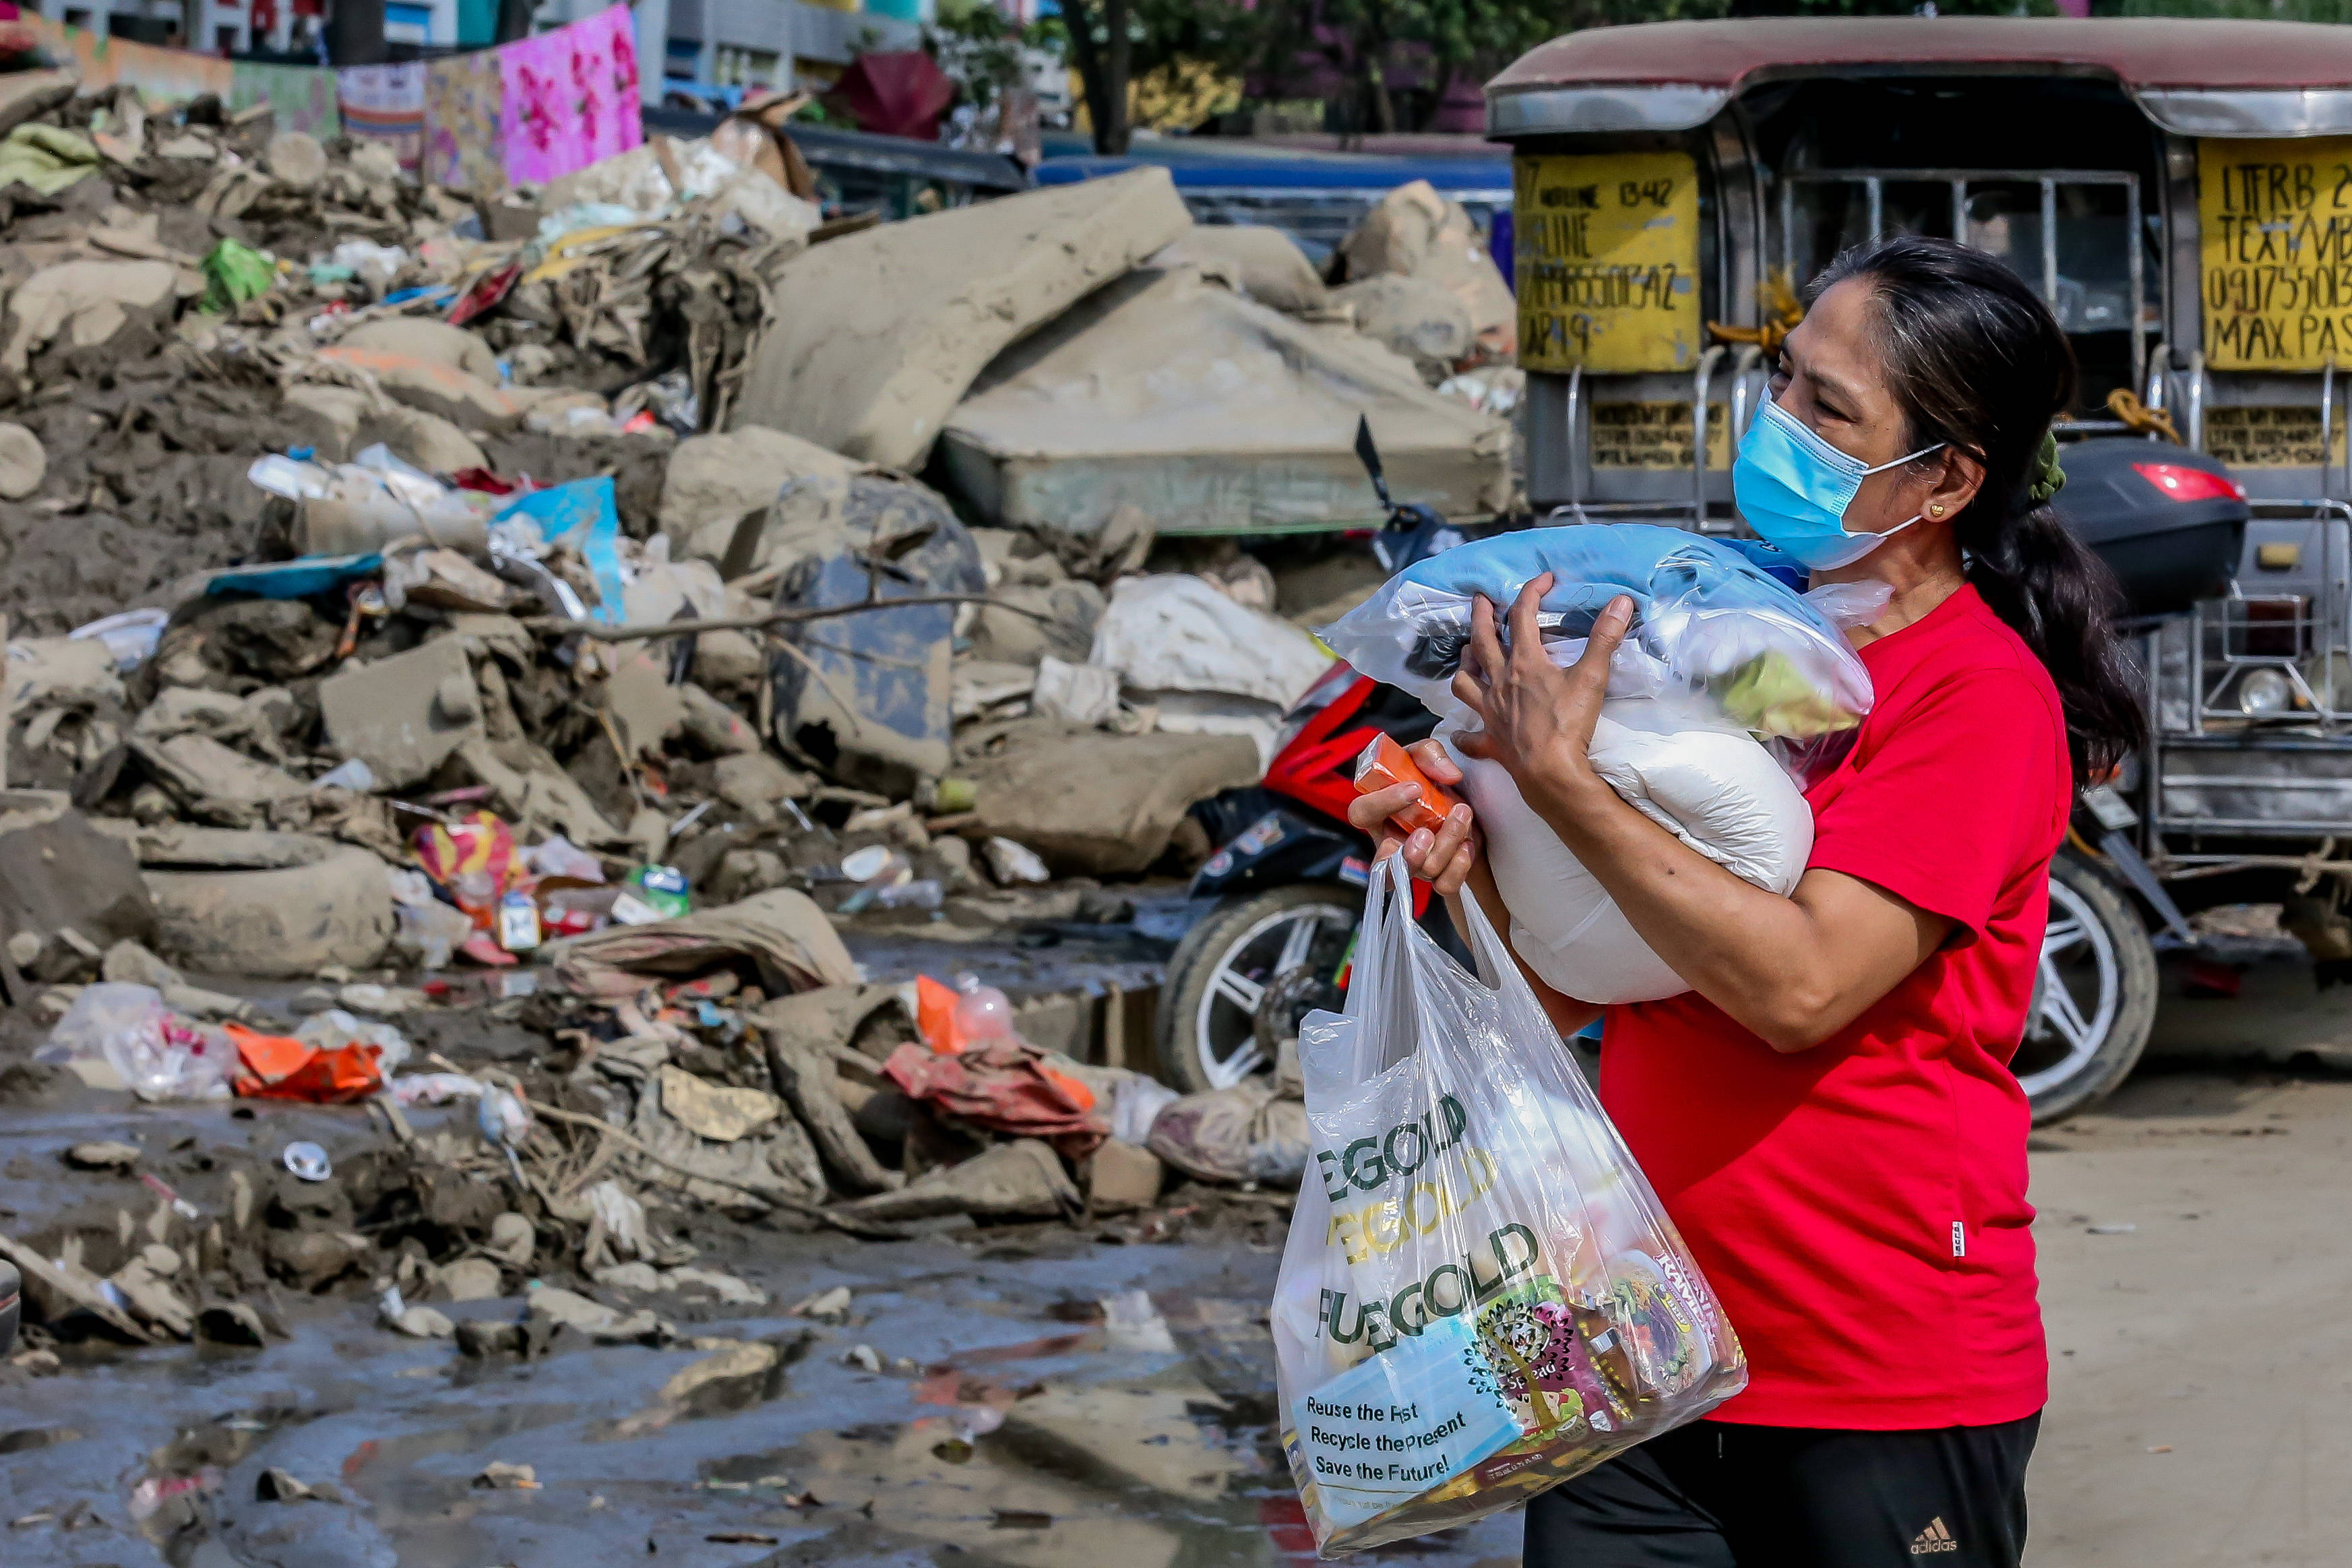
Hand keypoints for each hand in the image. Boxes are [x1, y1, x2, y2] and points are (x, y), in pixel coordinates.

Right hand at [1344, 739, 1479, 895]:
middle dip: (1408, 852)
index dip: (1382, 804)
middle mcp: (1391, 844)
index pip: (1361, 813)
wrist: (1467, 802)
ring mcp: (1415, 864)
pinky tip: (1468, 844)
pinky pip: (1444, 885)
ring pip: (1423, 870)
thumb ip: (1430, 754)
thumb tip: (1448, 774)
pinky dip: (1460, 865)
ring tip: (1463, 814)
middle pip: (1384, 864)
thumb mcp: (1427, 756)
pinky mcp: (1439, 877)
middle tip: (1427, 832)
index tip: (1414, 788)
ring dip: (1447, 842)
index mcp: (1378, 812)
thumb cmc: (1434, 781)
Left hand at [1450, 574, 1629, 814]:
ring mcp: (1489, 712)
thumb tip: (1621, 602)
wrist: (1549, 771)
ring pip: (1465, 682)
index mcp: (1524, 663)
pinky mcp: (1490, 741)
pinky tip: (1461, 733)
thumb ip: (1604, 638)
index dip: (1531, 591)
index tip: (1543, 578)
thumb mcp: (1591, 677)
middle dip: (1481, 616)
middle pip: (1482, 641)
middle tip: (1479, 599)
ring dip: (1464, 665)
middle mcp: (1499, 683)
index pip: (1522, 616)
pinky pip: (1469, 737)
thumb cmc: (1568, 723)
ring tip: (1467, 654)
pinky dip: (1463, 734)